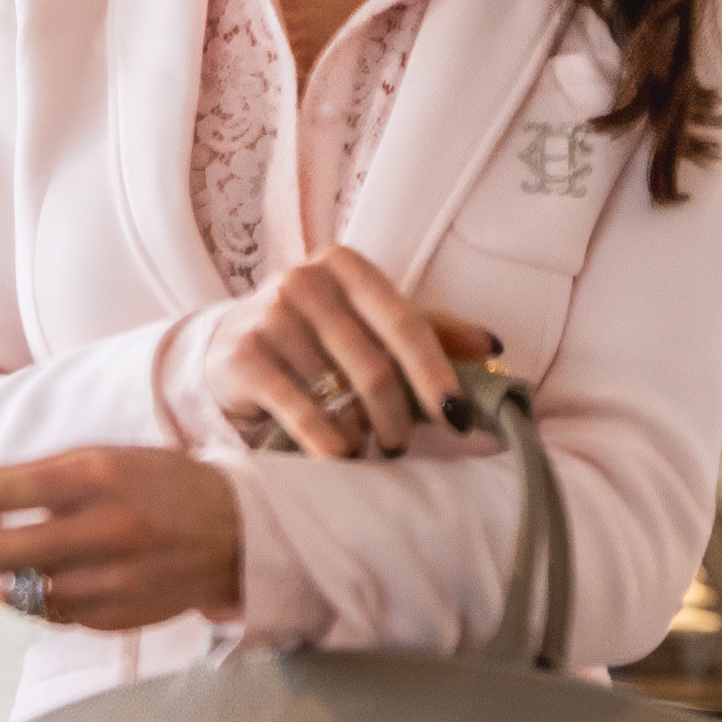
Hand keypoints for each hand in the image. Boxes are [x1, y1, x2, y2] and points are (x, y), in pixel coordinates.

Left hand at [0, 446, 240, 631]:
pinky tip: (48, 576)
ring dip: (1, 574)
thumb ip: (32, 472)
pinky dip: (36, 596)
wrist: (234, 532)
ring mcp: (110, 580)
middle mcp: (102, 528)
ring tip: (10, 555)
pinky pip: (50, 613)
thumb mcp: (101, 457)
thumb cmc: (157, 483)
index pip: (2, 490)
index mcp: (97, 474)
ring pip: (18, 590)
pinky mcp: (114, 618)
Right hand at [205, 244, 498, 458]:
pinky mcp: (243, 355)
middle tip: (400, 443)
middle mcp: (304, 281)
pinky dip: (330, 445)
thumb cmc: (316, 335)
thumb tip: (493, 346)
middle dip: (398, 419)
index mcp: (345, 266)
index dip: (436, 374)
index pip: (405, 323)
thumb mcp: (370, 322)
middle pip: (375, 367)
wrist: (228, 345)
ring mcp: (269, 315)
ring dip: (361, 436)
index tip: (459, 419)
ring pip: (340, 397)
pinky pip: (303, 415)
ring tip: (363, 445)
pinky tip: (338, 455)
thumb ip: (430, 330)